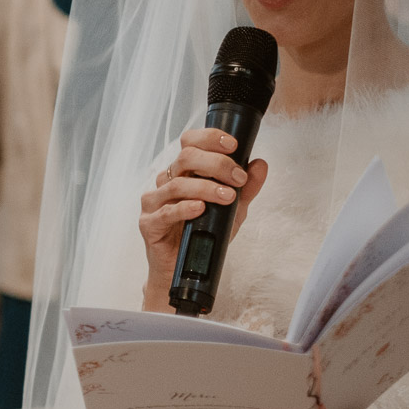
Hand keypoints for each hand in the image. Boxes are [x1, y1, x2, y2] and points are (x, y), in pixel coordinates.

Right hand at [139, 128, 267, 310]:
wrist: (185, 270)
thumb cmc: (203, 235)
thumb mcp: (232, 210)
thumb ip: (246, 188)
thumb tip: (259, 164)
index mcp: (183, 173)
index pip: (190, 143)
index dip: (209, 138)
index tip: (233, 145)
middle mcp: (166, 182)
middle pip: (185, 158)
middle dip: (216, 164)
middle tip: (238, 178)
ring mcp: (154, 202)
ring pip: (177, 184)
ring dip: (206, 187)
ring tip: (228, 197)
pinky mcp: (148, 223)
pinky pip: (165, 211)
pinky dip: (184, 208)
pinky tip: (200, 209)